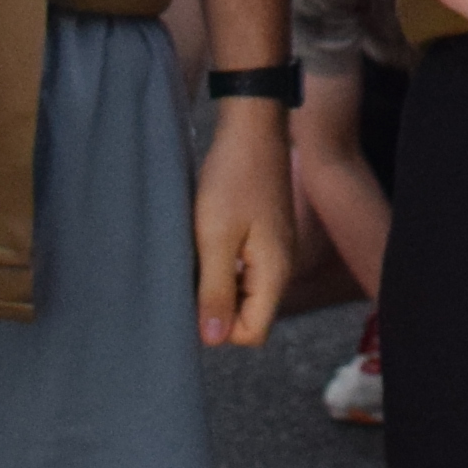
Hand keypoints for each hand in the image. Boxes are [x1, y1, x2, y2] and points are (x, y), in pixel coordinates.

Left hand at [194, 98, 296, 347]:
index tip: (191, 299)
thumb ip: (216, 290)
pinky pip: (243, 267)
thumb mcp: (215, 238)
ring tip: (193, 255)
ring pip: (244, 290)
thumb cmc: (233, 178)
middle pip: (248, 314)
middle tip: (186, 276)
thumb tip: (213, 339)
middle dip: (216, 306)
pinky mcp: (265, 235)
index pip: (251, 332)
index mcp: (274, 273)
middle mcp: (281, 267)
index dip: (220, 328)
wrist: (252, 128)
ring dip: (216, 283)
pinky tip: (204, 242)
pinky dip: (222, 263)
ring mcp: (275, 251)